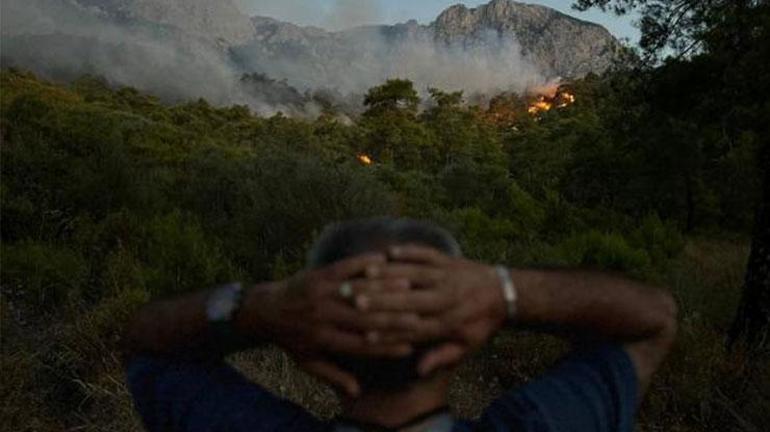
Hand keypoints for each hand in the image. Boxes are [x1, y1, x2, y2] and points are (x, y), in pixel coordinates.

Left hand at [239, 253, 421, 396]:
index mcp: (324, 340)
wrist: (264, 310)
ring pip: (358, 292)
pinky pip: (344, 267)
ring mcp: (320, 294)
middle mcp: (323, 317)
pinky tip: (384, 259)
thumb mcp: (308, 362)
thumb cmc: (291, 339)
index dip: (386, 346)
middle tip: (419, 316)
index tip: (410, 346)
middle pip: (364, 319)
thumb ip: (333, 375)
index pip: (361, 345)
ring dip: (385, 288)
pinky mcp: (318, 276)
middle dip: (394, 318)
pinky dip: (365, 263)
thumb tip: (356, 392)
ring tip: (410, 287)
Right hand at [356, 246, 507, 375]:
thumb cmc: (480, 324)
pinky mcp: (448, 260)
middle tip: (355, 300)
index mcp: (447, 323)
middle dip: (381, 300)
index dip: (388, 330)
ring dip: (388, 273)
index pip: (412, 328)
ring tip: (365, 274)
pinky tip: (389, 251)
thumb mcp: (466, 348)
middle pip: (408, 300)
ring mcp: (447, 277)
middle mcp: (445, 299)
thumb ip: (442, 357)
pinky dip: (409, 251)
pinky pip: (427, 254)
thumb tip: (418, 370)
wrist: (505, 293)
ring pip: (414, 274)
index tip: (364, 332)